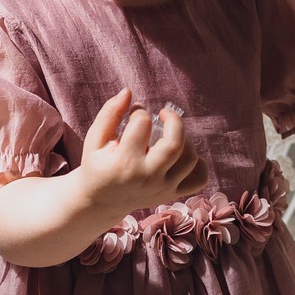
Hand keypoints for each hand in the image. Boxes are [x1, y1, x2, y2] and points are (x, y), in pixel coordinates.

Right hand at [78, 92, 204, 218]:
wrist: (100, 202)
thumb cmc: (97, 165)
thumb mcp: (95, 139)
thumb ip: (110, 113)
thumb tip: (128, 91)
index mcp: (125, 162)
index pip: (142, 124)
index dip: (139, 111)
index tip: (133, 114)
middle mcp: (147, 177)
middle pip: (175, 142)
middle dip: (173, 120)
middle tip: (164, 114)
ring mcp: (163, 189)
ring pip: (191, 158)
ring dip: (185, 139)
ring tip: (169, 135)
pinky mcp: (171, 195)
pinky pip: (199, 179)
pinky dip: (199, 164)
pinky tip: (182, 154)